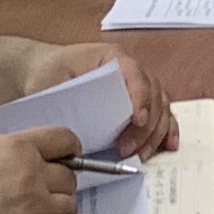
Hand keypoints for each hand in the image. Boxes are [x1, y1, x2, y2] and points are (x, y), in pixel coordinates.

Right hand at [0, 130, 78, 213]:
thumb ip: (13, 153)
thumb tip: (35, 160)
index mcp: (19, 149)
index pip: (65, 140)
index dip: (70, 150)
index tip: (69, 157)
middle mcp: (31, 176)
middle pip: (69, 180)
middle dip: (58, 186)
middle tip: (40, 194)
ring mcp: (32, 210)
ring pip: (68, 210)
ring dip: (55, 213)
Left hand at [20, 42, 173, 159]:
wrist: (44, 69)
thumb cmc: (47, 73)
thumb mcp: (50, 80)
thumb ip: (64, 101)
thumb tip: (78, 131)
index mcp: (112, 58)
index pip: (135, 74)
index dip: (141, 97)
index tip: (138, 120)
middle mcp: (131, 70)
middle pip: (153, 94)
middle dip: (146, 126)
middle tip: (127, 150)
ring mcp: (137, 85)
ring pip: (161, 106)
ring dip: (156, 133)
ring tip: (141, 155)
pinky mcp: (138, 102)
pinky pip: (160, 114)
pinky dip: (166, 130)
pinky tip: (169, 146)